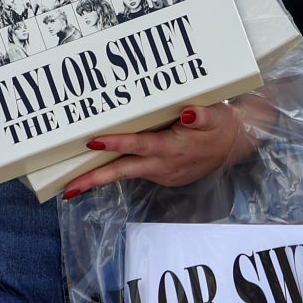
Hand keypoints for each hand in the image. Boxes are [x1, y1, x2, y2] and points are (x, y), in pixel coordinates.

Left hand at [63, 102, 252, 198]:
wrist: (233, 146)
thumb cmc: (220, 126)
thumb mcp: (216, 116)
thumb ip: (201, 115)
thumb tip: (187, 113)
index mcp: (172, 148)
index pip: (139, 145)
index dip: (117, 143)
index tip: (94, 140)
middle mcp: (163, 165)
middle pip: (123, 172)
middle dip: (95, 180)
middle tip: (69, 189)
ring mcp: (161, 174)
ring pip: (125, 174)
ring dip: (100, 179)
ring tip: (72, 185)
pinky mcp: (161, 175)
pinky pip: (134, 172)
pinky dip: (116, 171)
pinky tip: (98, 169)